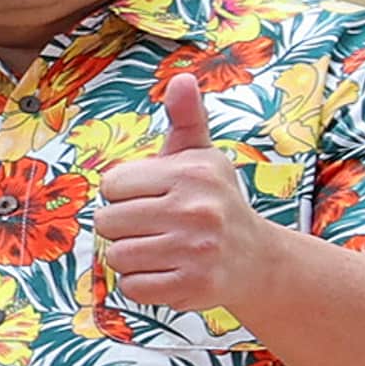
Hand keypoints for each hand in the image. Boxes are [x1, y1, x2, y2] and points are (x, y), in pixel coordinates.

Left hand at [95, 58, 267, 319]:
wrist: (257, 258)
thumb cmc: (216, 201)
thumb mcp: (202, 157)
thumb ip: (186, 119)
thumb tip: (181, 78)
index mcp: (192, 173)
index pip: (111, 184)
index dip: (124, 193)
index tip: (152, 197)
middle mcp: (196, 210)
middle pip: (107, 222)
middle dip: (123, 226)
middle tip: (156, 226)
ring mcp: (195, 251)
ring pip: (116, 256)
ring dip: (132, 256)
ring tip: (163, 248)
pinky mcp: (193, 286)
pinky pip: (131, 287)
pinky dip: (142, 283)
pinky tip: (169, 271)